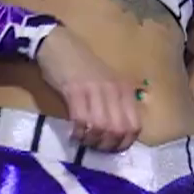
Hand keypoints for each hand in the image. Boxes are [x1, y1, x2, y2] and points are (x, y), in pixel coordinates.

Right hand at [33, 27, 141, 150]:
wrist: (59, 45)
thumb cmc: (82, 66)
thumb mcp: (106, 83)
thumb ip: (114, 104)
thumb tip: (115, 134)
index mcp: (124, 90)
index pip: (134, 125)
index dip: (124, 143)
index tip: (111, 148)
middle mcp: (114, 90)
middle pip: (119, 130)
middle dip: (107, 145)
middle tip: (95, 147)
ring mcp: (95, 90)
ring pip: (102, 127)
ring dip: (92, 140)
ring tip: (83, 140)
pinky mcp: (76, 91)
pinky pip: (81, 120)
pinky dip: (79, 132)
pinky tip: (73, 133)